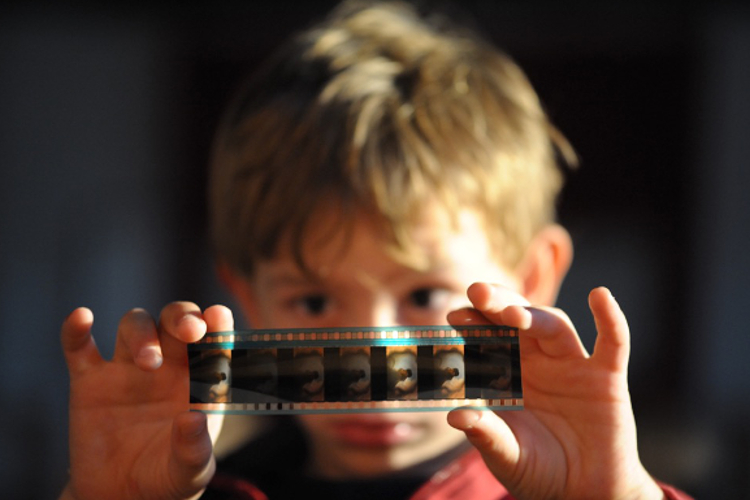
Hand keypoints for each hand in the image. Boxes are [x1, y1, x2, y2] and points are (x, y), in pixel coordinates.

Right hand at [60, 302, 232, 499]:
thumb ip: (194, 448)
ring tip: (148, 363)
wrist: (121, 497)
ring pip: (135, 325)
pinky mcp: (90, 382)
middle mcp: (167, 365)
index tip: (218, 316)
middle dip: (182, 317)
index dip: (217, 323)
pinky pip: (80, 347)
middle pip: (174, 320)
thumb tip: (193, 418)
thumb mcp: (188, 472)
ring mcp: (127, 369)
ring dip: (142, 333)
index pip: (213, 340)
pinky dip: (77, 330)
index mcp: (199, 378)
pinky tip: (82, 318)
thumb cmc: (167, 477)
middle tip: (189, 331)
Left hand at [447, 284, 664, 499]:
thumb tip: (454, 415)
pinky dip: (610, 319)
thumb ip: (485, 435)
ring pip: (554, 326)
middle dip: (498, 304)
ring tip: (512, 313)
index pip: (487, 337)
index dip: (473, 323)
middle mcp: (537, 361)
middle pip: (517, 320)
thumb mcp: (506, 456)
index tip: (454, 317)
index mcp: (507, 372)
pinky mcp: (607, 379)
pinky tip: (600, 296)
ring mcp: (573, 366)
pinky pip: (613, 343)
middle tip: (478, 292)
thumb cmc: (539, 470)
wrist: (585, 495)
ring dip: (535, 315)